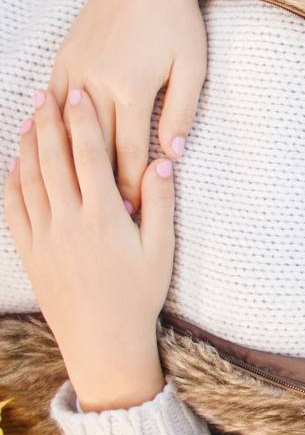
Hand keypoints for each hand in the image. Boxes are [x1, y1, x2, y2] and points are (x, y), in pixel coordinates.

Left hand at [4, 89, 174, 410]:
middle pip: (53, 160)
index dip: (82, 122)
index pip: (89, 157)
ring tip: (30, 120)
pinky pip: (14, 210)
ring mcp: (44, 237)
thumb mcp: (161, 249)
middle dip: (49, 124)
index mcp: (103, 216)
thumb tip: (160, 163)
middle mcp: (68, 221)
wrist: (103, 340)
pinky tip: (14, 165)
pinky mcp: (30, 253)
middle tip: (48, 94)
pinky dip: (12, 182)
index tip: (78, 95)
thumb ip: (159, 203)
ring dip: (28, 147)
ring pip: (29, 180)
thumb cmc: (139, 294)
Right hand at [49, 0, 209, 211]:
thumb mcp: (192, 67)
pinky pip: (54, 101)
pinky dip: (55, 129)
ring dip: (74, 161)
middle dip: (102, 183)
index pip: (131, 150)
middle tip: (108, 217)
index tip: (133, 213)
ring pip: (70, 128)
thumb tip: (174, 155)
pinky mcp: (64, 57)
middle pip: (97, 145)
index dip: (132, 185)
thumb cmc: (178, 22)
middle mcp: (97, 81)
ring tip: (78, 192)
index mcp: (133, 87)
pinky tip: (55, 151)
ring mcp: (75, 68)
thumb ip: (181, 112)